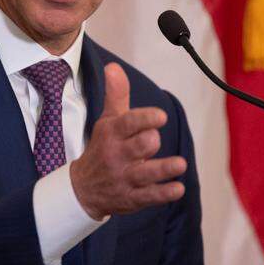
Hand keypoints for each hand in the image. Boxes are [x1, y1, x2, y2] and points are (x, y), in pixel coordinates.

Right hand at [69, 63, 187, 219]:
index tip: (161, 116)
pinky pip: (150, 196)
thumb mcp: (107, 121)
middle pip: (139, 146)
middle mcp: (117, 156)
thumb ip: (116, 95)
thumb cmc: (102, 147)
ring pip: (146, 173)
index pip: (128, 123)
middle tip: (154, 141)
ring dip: (164, 169)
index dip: (145, 119)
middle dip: (151, 142)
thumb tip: (114, 67)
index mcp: (112, 134)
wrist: (83, 188)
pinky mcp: (132, 197)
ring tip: (180, 164)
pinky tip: (178, 188)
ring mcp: (125, 178)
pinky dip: (164, 193)